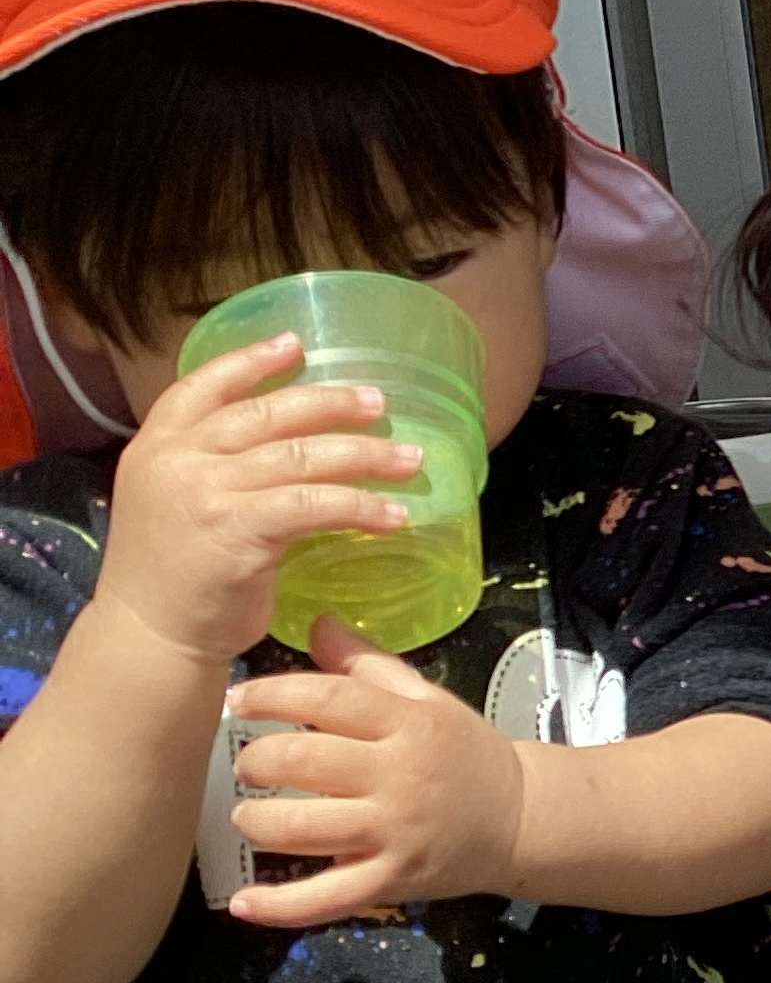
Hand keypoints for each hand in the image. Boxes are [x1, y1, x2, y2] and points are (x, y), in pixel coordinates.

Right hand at [93, 336, 423, 668]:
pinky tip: (392, 515)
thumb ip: (217, 467)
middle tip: (380, 403)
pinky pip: (314, 504)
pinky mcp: (237, 528)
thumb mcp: (177, 502)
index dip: (251, 361)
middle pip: (266, 414)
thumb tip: (294, 445)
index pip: (202, 385)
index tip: (296, 344)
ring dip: (364, 455)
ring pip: (300, 456)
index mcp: (156, 445)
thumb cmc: (174, 577)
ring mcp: (204, 491)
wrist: (149, 637)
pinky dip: (360, 506)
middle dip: (330, 404)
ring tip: (410, 459)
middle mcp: (176, 459)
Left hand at [224, 617, 528, 925]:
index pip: (330, 698)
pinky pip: (327, 898)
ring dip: (257, 821)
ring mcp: (395, 833)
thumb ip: (368, 667)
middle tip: (248, 764)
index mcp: (409, 724)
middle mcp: (400, 776)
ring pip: (303, 828)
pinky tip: (244, 902)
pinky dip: (280, 906)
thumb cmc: (462, 754)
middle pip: (305, 762)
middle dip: (257, 760)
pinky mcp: (391, 880)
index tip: (239, 700)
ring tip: (248, 815)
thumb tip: (317, 624)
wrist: (521, 819)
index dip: (273, 695)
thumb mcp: (427, 701)